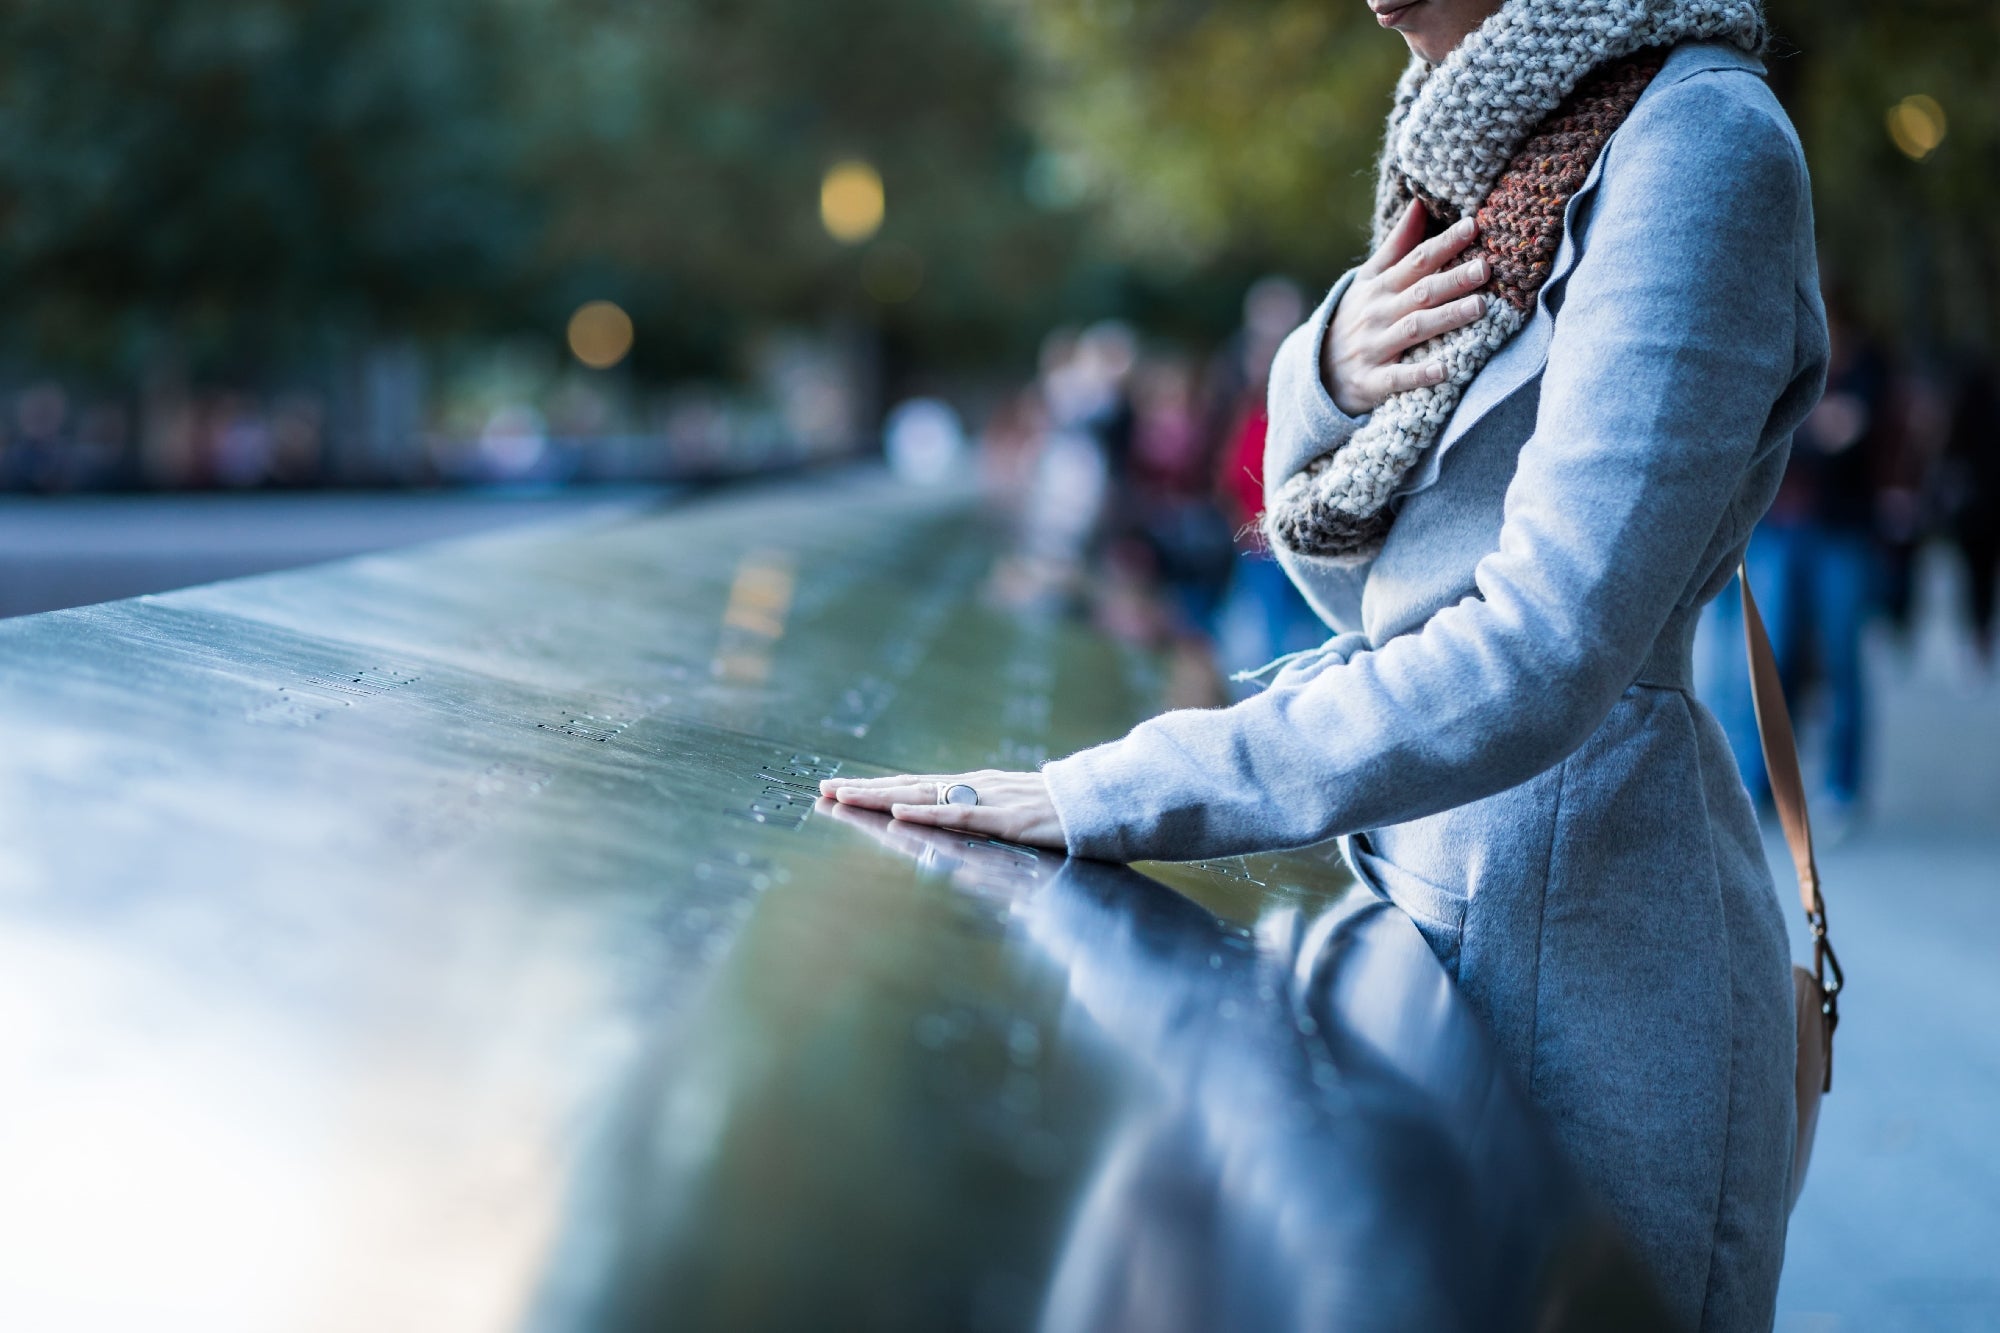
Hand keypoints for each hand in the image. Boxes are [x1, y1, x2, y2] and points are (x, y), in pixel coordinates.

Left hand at [815, 798, 1053, 901]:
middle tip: (823, 790)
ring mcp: (989, 799)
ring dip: (882, 795)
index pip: (916, 787)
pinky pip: (959, 815)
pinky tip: (899, 812)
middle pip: (909, 786)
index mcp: (976, 788)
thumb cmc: (1064, 815)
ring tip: (844, 796)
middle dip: (865, 789)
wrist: (1106, 803)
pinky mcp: (1006, 818)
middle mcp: (975, 787)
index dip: (877, 789)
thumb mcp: (1017, 820)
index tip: (841, 791)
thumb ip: (986, 827)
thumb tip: (958, 854)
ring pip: (924, 794)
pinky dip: (927, 813)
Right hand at [1323, 197, 1489, 415]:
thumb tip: (1420, 202)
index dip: (1444, 243)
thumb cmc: (1355, 318)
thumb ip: (1398, 245)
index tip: (1473, 226)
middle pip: (1420, 293)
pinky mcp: (1372, 381)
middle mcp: (1379, 314)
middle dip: (1452, 279)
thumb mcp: (1369, 279)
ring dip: (1446, 318)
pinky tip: (1445, 369)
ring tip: (1480, 307)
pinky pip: (1398, 377)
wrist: (1318, 373)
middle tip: (1485, 268)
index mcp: (1381, 287)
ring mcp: (1375, 348)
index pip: (1416, 260)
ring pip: (1415, 329)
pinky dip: (1420, 374)